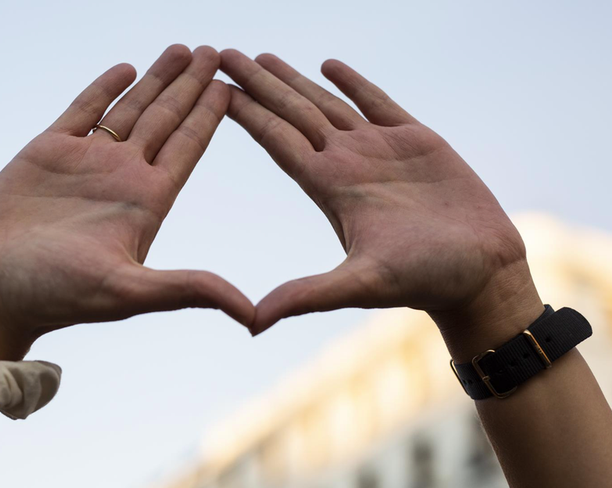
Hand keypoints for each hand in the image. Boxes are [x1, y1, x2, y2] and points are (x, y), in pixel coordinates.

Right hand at [0, 45, 253, 358]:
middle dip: (191, 86)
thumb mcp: (129, 292)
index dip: (211, 115)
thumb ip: (189, 290)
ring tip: (184, 50)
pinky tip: (126, 68)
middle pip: (167, 119)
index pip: (188, 147)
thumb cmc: (54, 296)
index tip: (233, 85)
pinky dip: (105, 88)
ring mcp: (86, 162)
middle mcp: (122, 177)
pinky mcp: (47, 152)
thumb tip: (254, 316)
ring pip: (131, 109)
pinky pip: (83, 109)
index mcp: (146, 203)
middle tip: (216, 53)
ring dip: (157, 79)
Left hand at [220, 50, 542, 355]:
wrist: (480, 274)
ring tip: (262, 57)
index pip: (277, 140)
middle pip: (291, 113)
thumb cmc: (425, 281)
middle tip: (222, 54)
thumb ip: (308, 296)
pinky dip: (353, 82)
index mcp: (330, 188)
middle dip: (258, 84)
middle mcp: (347, 164)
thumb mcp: (361, 285)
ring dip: (294, 80)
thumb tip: (251, 322)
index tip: (215, 87)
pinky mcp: (417, 141)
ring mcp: (379, 150)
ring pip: (327, 103)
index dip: (247, 113)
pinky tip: (328, 65)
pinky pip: (377, 102)